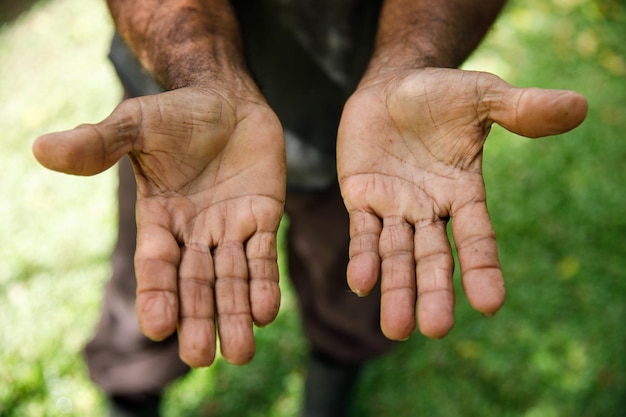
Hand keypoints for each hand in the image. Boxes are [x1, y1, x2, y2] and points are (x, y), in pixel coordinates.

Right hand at [33, 87, 285, 366]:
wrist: (227, 100)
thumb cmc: (178, 114)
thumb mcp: (136, 125)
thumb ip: (98, 142)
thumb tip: (42, 149)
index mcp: (159, 221)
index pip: (156, 265)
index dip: (157, 294)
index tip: (159, 327)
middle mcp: (194, 234)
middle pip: (195, 284)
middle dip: (199, 318)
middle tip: (200, 357)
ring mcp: (230, 230)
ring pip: (232, 279)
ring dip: (235, 314)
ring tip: (240, 352)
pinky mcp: (263, 219)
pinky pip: (264, 257)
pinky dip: (264, 284)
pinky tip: (266, 313)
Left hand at [337, 68, 586, 339]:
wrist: (392, 86)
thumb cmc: (440, 94)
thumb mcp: (483, 97)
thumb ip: (522, 109)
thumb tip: (579, 106)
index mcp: (463, 193)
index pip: (477, 237)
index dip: (483, 268)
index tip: (490, 304)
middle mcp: (430, 209)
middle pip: (434, 258)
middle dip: (433, 292)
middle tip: (435, 329)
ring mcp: (394, 207)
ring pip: (396, 255)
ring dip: (396, 289)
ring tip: (396, 328)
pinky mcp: (361, 198)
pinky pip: (361, 233)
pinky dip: (362, 257)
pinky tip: (361, 283)